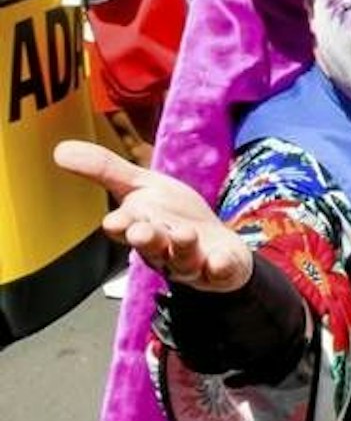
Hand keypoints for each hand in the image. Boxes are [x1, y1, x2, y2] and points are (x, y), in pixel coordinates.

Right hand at [55, 140, 252, 291]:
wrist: (214, 244)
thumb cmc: (173, 216)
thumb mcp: (143, 186)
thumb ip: (105, 170)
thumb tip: (60, 149)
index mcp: (140, 226)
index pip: (126, 228)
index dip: (121, 225)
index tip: (115, 221)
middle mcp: (163, 248)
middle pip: (152, 246)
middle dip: (146, 239)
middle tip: (141, 231)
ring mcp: (192, 261)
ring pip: (183, 259)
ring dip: (183, 248)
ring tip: (185, 234)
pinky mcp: (221, 269)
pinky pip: (221, 271)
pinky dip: (220, 266)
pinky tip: (220, 260)